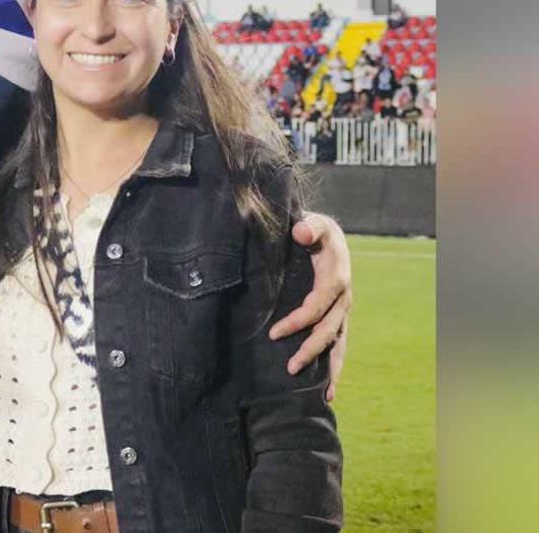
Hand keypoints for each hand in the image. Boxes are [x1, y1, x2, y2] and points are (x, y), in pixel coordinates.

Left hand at [268, 211, 351, 400]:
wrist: (327, 235)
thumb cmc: (314, 229)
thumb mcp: (313, 222)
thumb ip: (308, 226)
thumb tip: (301, 233)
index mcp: (336, 278)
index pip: (316, 305)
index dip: (298, 321)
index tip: (274, 333)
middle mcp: (343, 298)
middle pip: (329, 330)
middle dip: (310, 350)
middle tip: (290, 368)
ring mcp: (342, 310)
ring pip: (338, 343)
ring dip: (329, 367)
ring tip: (323, 394)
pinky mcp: (338, 317)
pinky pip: (339, 344)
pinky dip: (335, 366)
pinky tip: (329, 390)